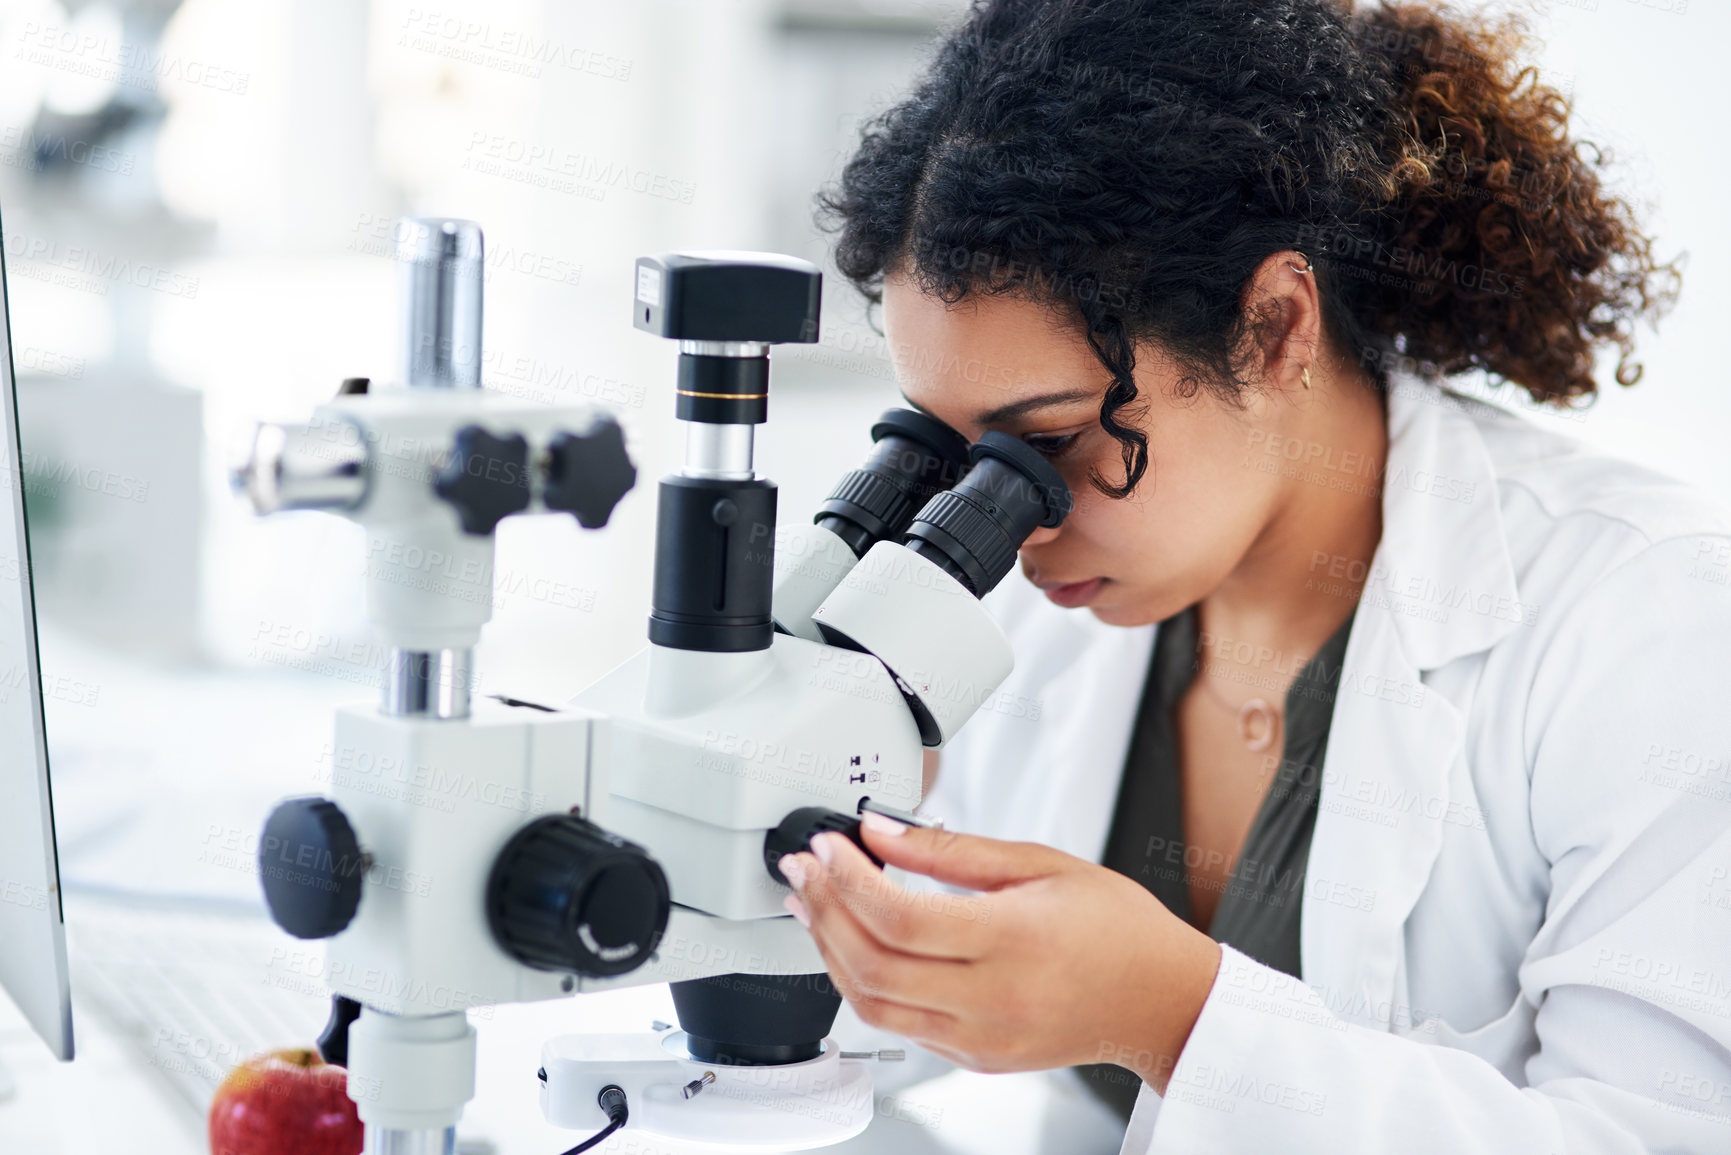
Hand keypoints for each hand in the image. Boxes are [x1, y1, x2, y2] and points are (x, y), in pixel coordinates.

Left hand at [777, 814, 1222, 1090]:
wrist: (1161, 1000)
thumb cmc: (1116, 926)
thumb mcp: (1041, 863)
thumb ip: (951, 851)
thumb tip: (881, 832)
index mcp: (1012, 941)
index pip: (899, 917)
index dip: (848, 880)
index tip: (827, 847)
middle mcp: (992, 1000)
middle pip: (872, 965)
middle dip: (823, 911)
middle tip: (804, 869)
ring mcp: (980, 1039)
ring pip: (872, 1006)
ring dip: (829, 952)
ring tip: (814, 905)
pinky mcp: (975, 1058)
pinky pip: (900, 1026)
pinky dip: (865, 984)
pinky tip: (855, 944)